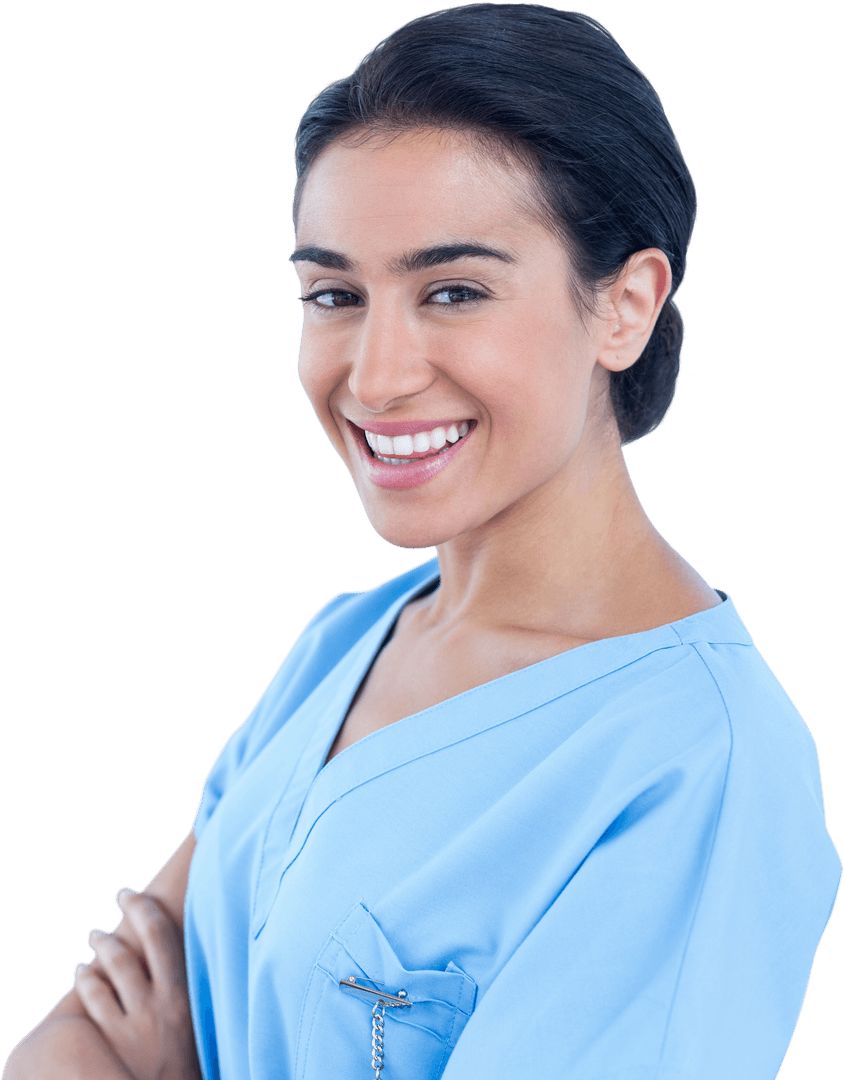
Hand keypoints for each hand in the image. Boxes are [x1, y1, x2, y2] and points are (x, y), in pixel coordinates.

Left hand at [74, 888, 201, 1079]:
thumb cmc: (190, 1070)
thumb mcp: (200, 1029)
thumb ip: (194, 997)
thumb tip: (193, 964)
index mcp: (184, 995)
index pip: (165, 936)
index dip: (146, 908)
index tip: (135, 893)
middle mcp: (158, 1003)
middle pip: (138, 944)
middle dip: (129, 913)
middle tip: (122, 895)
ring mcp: (132, 1022)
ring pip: (111, 968)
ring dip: (102, 946)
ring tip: (95, 936)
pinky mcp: (109, 1042)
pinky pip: (93, 1000)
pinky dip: (86, 980)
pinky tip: (82, 972)